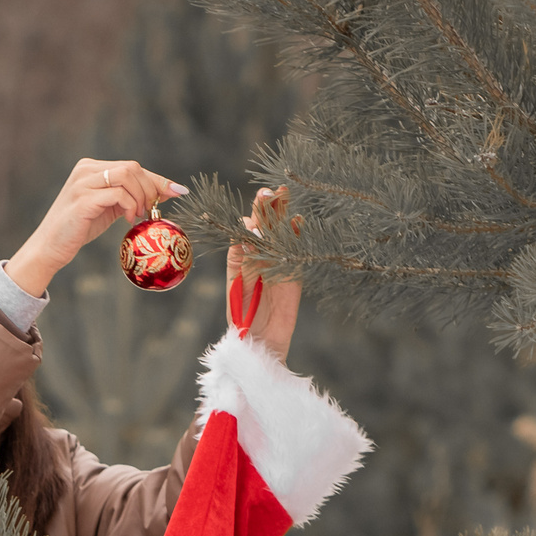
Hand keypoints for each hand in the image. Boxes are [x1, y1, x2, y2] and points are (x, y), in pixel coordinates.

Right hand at [7, 159, 188, 297]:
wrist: (49, 247)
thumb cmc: (79, 228)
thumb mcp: (108, 208)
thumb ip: (129, 197)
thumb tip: (166, 192)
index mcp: (91, 168)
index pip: (132, 167)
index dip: (156, 179)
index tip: (177, 192)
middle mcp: (85, 170)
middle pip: (132, 167)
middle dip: (150, 188)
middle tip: (150, 210)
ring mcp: (82, 183)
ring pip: (127, 175)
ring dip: (140, 196)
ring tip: (137, 215)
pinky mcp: (82, 200)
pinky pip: (118, 194)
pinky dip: (130, 205)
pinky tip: (127, 219)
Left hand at [228, 185, 301, 365]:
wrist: (259, 345)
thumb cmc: (241, 320)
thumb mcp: (237, 288)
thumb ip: (241, 261)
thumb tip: (244, 232)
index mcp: (241, 260)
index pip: (246, 231)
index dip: (252, 216)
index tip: (257, 203)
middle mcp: (259, 259)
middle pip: (265, 228)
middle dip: (268, 208)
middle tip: (273, 189)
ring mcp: (277, 265)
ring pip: (281, 235)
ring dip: (282, 215)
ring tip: (284, 194)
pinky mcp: (293, 276)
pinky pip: (296, 253)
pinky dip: (297, 237)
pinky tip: (298, 221)